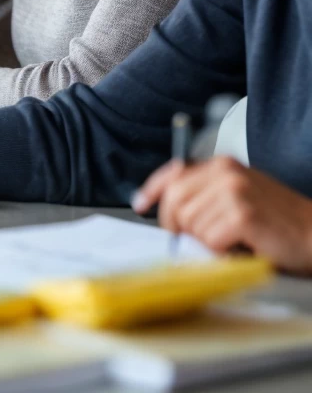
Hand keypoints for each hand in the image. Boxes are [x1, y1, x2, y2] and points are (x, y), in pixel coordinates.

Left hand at [133, 156, 311, 273]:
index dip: (152, 191)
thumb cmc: (276, 222)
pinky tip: (242, 247)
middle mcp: (224, 173)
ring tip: (234, 241)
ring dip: (208, 242)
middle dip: (179, 226)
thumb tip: (168, 210)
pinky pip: (210, 240)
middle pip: (175, 201)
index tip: (141, 204)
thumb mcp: (237, 196)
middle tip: (202, 239)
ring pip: (191, 224)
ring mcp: (233, 191)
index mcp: (221, 166)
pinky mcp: (242, 214)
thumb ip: (205, 195)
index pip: (173, 173)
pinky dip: (222, 252)